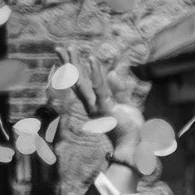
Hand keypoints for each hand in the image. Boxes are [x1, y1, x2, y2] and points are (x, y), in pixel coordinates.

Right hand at [60, 46, 144, 171]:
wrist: (134, 146)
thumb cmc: (131, 129)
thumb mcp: (126, 104)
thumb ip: (119, 89)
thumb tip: (113, 72)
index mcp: (95, 104)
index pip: (82, 84)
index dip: (75, 70)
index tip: (69, 55)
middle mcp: (91, 105)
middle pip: (76, 80)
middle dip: (69, 63)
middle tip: (60, 47)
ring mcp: (96, 107)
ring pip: (82, 81)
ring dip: (76, 64)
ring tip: (71, 48)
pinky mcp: (105, 108)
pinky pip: (99, 87)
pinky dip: (96, 73)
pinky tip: (92, 59)